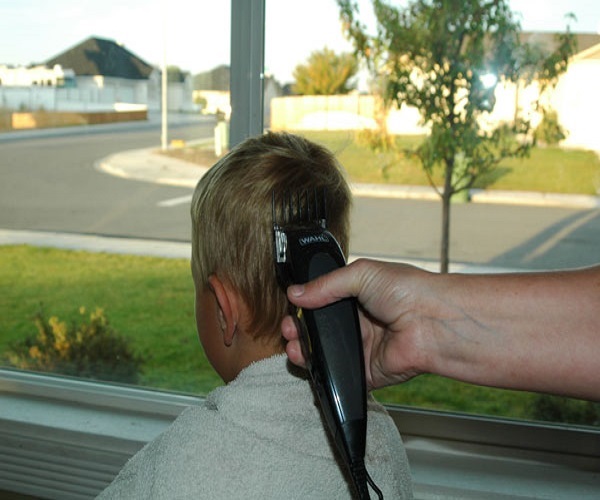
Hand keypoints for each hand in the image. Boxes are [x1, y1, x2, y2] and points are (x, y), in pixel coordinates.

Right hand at [281, 259, 430, 390]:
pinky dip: (322, 373)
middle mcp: (360, 323)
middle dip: (299, 330)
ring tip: (293, 345)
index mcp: (359, 298)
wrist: (432, 321)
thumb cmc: (409, 291)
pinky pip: (339, 376)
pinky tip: (309, 363)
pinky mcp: (366, 372)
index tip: (292, 306)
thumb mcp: (362, 273)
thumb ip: (326, 284)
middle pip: (320, 330)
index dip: (305, 306)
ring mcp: (362, 348)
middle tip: (290, 327)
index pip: (323, 303)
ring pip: (324, 354)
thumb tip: (296, 292)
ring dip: (305, 351)